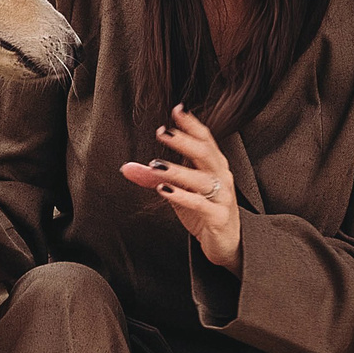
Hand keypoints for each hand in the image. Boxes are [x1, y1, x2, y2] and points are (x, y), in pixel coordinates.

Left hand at [120, 104, 242, 270]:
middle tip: (163, 133)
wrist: (227, 243)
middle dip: (184, 141)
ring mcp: (222, 197)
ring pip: (202, 179)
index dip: (192, 124)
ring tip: (156, 165)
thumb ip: (155, 178)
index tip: (177, 109)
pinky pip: (201, 204)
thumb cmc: (204, 210)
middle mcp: (222, 177)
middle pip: (205, 153)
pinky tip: (165, 190)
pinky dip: (182, 196)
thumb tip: (127, 168)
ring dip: (178, 170)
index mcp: (214, 166)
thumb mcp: (178, 191)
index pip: (206, 139)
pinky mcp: (219, 217)